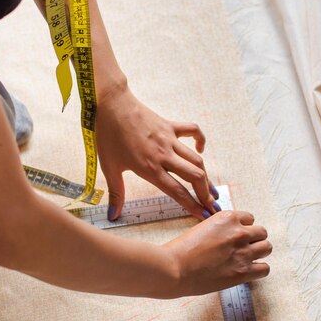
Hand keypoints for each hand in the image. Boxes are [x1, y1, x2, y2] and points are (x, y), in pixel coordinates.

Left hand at [96, 86, 218, 220]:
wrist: (111, 104)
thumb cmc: (107, 136)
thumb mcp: (109, 167)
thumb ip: (115, 193)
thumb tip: (113, 215)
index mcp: (149, 168)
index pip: (177, 192)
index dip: (192, 206)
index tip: (203, 216)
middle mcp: (163, 155)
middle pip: (194, 176)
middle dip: (206, 194)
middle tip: (212, 207)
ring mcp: (169, 139)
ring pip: (196, 159)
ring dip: (206, 176)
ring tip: (212, 190)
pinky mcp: (170, 126)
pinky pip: (192, 131)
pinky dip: (200, 140)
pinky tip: (201, 149)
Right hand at [165, 210, 271, 295]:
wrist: (173, 268)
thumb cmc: (181, 250)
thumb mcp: (202, 228)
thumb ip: (219, 230)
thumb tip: (227, 238)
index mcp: (227, 218)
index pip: (249, 219)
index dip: (243, 228)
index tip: (236, 237)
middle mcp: (238, 232)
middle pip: (261, 232)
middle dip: (253, 239)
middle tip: (242, 248)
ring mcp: (243, 252)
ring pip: (267, 248)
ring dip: (258, 253)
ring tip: (247, 259)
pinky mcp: (243, 272)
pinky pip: (265, 269)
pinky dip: (258, 270)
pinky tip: (248, 271)